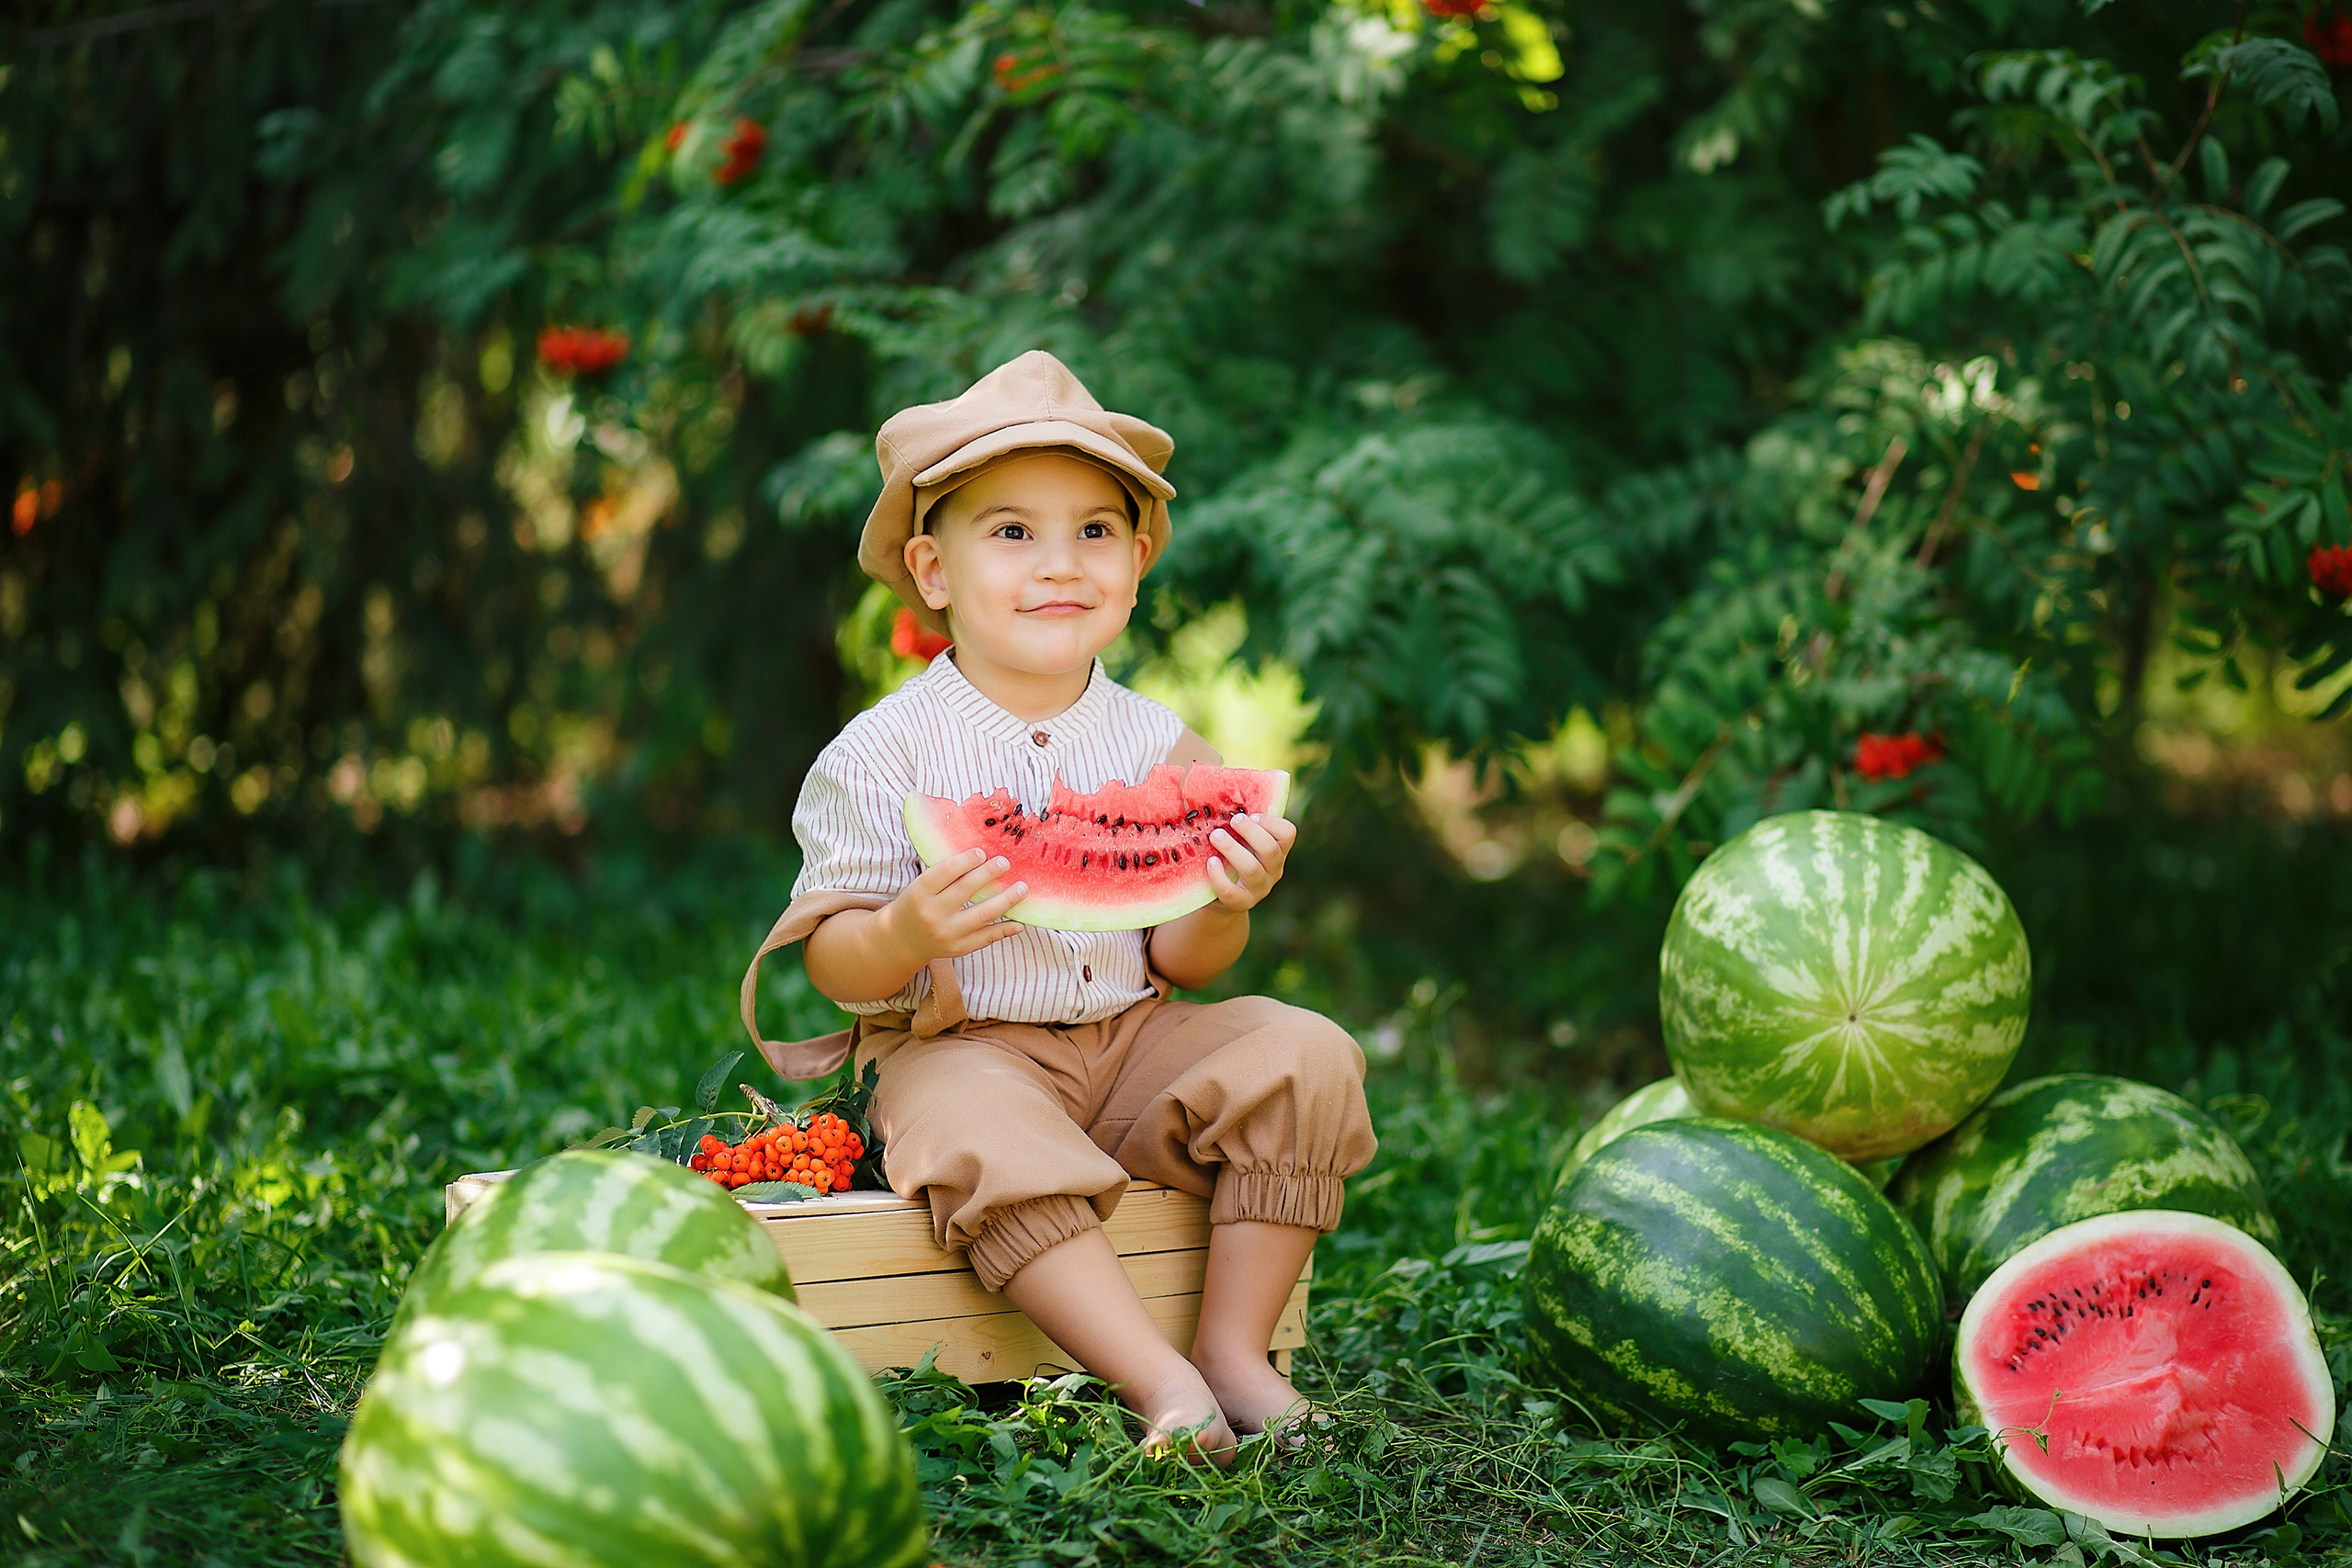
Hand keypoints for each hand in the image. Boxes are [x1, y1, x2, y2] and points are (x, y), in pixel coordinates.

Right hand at [883, 849, 1028, 962]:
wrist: (902, 939)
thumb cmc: (917, 903)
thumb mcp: (921, 885)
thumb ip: (946, 874)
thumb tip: (983, 855)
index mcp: (920, 893)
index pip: (947, 872)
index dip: (967, 860)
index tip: (982, 852)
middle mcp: (932, 914)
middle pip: (967, 890)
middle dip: (989, 873)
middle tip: (1005, 862)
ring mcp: (947, 934)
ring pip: (983, 915)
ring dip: (1007, 900)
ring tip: (1023, 888)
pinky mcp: (958, 949)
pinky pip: (987, 938)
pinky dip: (1005, 929)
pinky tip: (1019, 922)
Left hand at [1204, 813, 1294, 912]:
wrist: (1220, 898)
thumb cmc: (1229, 860)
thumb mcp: (1239, 841)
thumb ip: (1238, 823)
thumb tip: (1219, 787)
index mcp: (1276, 851)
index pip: (1288, 833)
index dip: (1271, 821)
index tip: (1251, 814)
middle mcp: (1272, 870)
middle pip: (1270, 850)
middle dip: (1250, 832)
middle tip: (1232, 821)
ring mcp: (1259, 889)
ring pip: (1252, 869)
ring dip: (1232, 849)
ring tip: (1215, 836)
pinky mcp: (1240, 903)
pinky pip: (1231, 892)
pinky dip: (1219, 876)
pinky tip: (1210, 862)